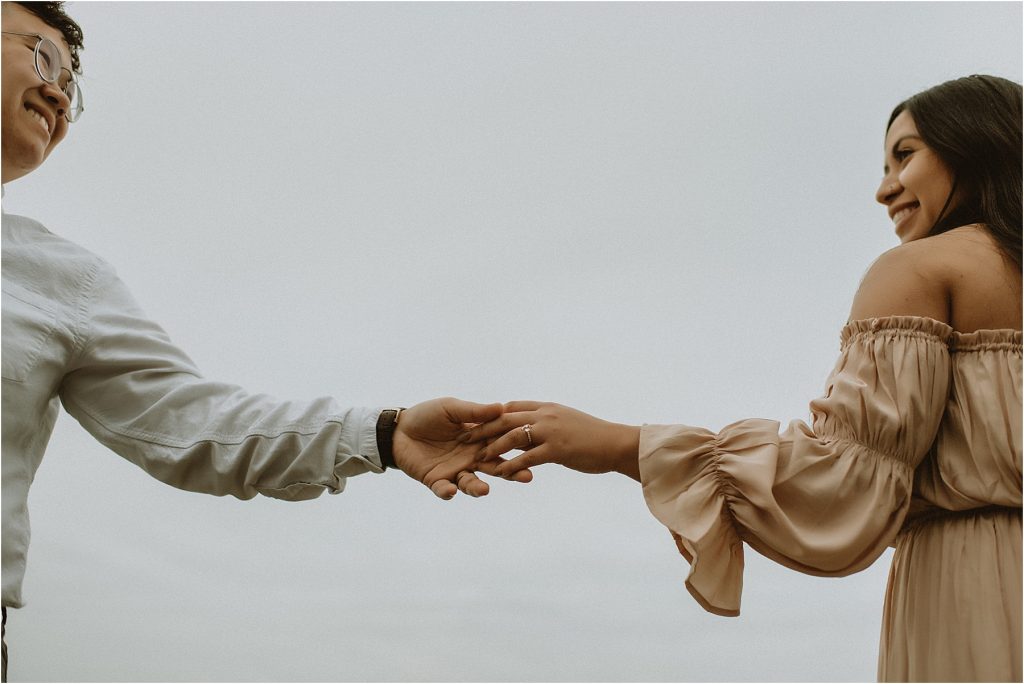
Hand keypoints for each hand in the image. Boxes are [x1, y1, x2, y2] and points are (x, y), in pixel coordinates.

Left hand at [393, 397, 532, 499]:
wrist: (400, 428)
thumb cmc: (428, 415)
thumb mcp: (451, 408)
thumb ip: (474, 412)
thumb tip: (501, 406)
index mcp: (478, 440)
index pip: (501, 445)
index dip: (517, 449)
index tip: (534, 450)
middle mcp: (470, 458)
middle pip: (494, 468)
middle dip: (510, 473)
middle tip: (526, 477)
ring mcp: (454, 471)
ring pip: (470, 483)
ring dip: (477, 487)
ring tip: (484, 490)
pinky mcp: (436, 481)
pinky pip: (443, 489)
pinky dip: (447, 492)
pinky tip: (450, 490)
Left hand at [466, 401, 640, 480]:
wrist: (617, 443)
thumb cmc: (595, 437)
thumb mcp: (567, 422)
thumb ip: (548, 423)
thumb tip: (533, 429)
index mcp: (547, 407)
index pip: (513, 406)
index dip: (493, 414)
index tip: (476, 422)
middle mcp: (545, 415)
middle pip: (505, 418)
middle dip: (483, 428)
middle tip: (464, 438)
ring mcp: (550, 431)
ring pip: (512, 436)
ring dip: (492, 447)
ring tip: (477, 458)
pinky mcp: (556, 449)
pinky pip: (526, 457)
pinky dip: (510, 466)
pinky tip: (499, 474)